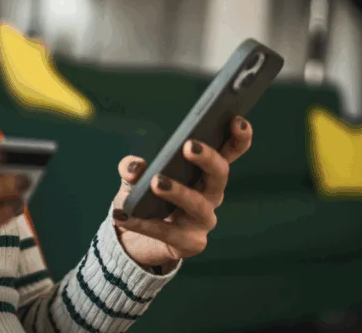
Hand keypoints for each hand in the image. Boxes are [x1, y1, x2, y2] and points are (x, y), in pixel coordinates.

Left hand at [111, 116, 252, 269]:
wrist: (133, 237)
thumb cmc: (143, 198)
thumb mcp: (135, 177)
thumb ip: (132, 167)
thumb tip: (135, 167)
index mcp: (204, 172)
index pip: (230, 151)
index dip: (239, 137)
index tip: (236, 119)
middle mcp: (211, 195)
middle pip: (219, 174)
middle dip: (207, 158)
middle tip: (189, 146)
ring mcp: (203, 220)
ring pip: (197, 204)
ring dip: (177, 191)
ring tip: (155, 181)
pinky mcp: (190, 243)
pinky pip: (167, 231)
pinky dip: (142, 222)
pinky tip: (122, 214)